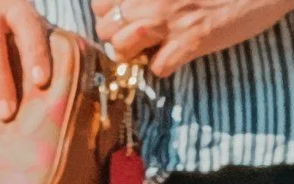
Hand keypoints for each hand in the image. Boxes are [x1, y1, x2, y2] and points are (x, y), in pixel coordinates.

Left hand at [99, 0, 293, 76]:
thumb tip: (129, 7)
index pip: (100, 3)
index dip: (108, 14)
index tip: (125, 15)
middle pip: (105, 29)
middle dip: (117, 36)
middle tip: (140, 35)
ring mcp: (171, 19)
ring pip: (122, 49)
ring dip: (134, 53)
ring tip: (153, 46)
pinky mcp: (193, 41)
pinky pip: (158, 67)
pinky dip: (164, 66)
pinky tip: (176, 54)